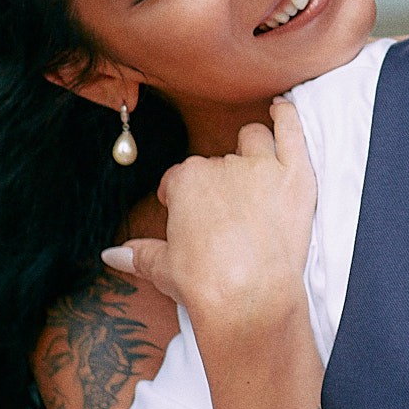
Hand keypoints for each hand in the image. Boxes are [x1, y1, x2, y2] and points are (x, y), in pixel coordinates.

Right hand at [102, 97, 314, 344]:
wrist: (249, 299)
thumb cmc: (205, 284)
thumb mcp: (164, 268)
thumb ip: (139, 254)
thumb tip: (113, 255)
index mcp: (186, 181)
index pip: (180, 178)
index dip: (182, 196)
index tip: (188, 214)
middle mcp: (221, 166)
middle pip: (218, 162)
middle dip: (220, 182)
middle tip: (228, 212)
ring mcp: (261, 167)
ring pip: (254, 140)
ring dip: (252, 148)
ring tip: (255, 168)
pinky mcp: (295, 175)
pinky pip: (291, 130)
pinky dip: (286, 116)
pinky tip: (281, 109)